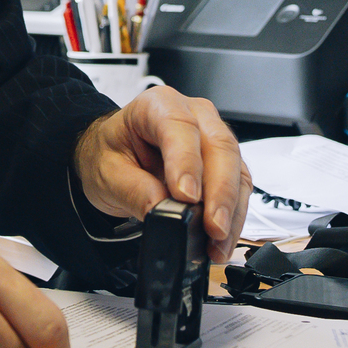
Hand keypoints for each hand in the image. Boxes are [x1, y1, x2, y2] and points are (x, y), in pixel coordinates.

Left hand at [73, 85, 249, 262]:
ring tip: (217, 243)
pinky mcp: (224, 163)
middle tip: (213, 227)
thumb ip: (134, 190)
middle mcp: (194, 114)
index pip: (180, 126)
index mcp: (158, 104)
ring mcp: (213, 137)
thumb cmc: (110, 154)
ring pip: (236, 169)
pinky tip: (222, 240)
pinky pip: (239, 187)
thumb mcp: (108, 173)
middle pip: (220, 147)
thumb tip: (163, 210)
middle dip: (221, 192)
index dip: (187, 162)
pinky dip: (234, 216)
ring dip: (232, 210)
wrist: (112, 157)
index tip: (186, 197)